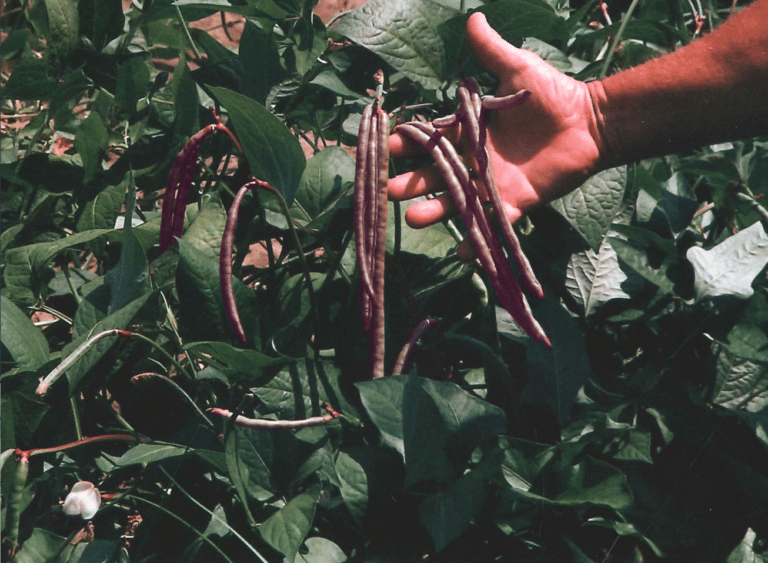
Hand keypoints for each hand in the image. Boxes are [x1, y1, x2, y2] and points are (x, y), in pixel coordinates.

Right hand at [388, 12, 604, 257]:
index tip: (386, 148)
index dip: (408, 145)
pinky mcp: (514, 203)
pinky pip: (493, 224)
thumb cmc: (553, 94)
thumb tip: (473, 17)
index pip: (431, 139)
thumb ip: (492, 51)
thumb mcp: (518, 69)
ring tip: (414, 220)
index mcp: (470, 131)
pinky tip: (462, 254)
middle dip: (411, 184)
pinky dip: (478, 241)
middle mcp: (475, 161)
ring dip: (435, 212)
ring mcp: (492, 185)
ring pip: (457, 202)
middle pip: (436, 175)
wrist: (590, 123)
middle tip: (388, 192)